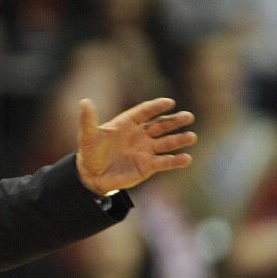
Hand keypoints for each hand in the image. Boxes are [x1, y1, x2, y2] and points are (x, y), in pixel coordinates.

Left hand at [76, 97, 195, 195]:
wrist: (92, 176)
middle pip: (161, 125)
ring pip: (166, 142)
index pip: (145, 112)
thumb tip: (85, 101)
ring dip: (179, 139)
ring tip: (191, 137)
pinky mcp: (148, 165)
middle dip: (174, 121)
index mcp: (127, 123)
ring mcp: (146, 150)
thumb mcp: (88, 136)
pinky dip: (175, 161)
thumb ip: (88, 120)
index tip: (169, 102)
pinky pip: (165, 162)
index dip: (156, 107)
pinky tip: (186, 158)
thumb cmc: (90, 153)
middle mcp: (139, 135)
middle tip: (188, 117)